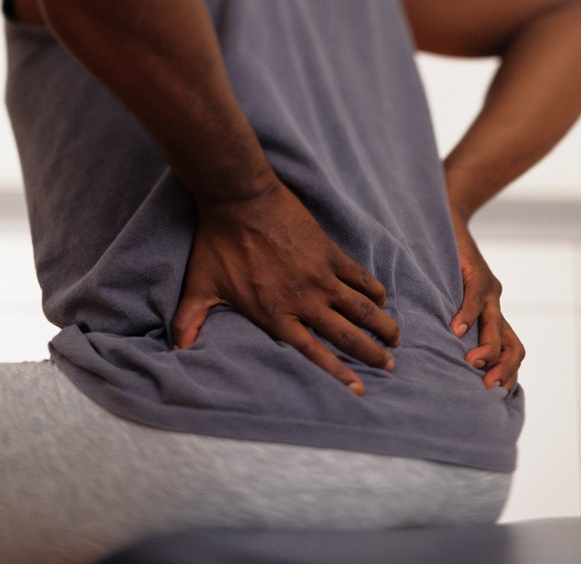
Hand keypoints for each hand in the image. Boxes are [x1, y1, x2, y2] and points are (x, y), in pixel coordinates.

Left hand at [171, 180, 399, 395]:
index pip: (314, 353)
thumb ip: (189, 320)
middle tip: (391, 366)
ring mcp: (320, 275)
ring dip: (383, 324)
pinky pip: (360, 276)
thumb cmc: (218, 242)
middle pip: (347, 334)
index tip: (360, 389)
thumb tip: (176, 348)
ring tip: (396, 339)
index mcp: (275, 315)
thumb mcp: (200, 285)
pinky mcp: (329, 252)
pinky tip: (383, 300)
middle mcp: (304, 300)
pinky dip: (374, 290)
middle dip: (372, 353)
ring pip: (361, 307)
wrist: (240, 199)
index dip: (339, 373)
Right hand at [448, 206, 524, 390]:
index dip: (508, 376)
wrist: (448, 218)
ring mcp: (489, 289)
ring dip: (489, 348)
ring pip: (498, 326)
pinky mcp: (476, 271)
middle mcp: (496, 306)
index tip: (493, 398)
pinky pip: (476, 297)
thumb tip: (434, 357)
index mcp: (492, 317)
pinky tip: (455, 329)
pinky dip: (467, 315)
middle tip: (486, 389)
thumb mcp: (447, 299)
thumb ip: (450, 322)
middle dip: (504, 370)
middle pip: (514, 346)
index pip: (512, 354)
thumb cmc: (442, 264)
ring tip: (473, 364)